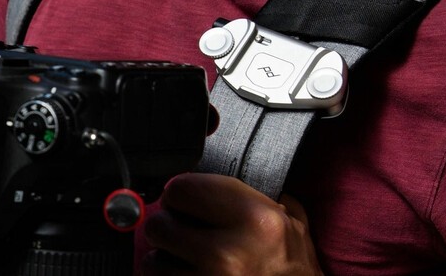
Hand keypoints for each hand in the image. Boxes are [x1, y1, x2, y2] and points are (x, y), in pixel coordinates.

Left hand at [141, 173, 322, 274]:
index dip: (181, 192)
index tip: (186, 199)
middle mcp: (227, 253)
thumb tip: (213, 179)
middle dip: (169, 225)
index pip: (182, 188)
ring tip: (187, 256)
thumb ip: (253, 195)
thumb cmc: (293, 270)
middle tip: (184, 228)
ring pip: (153, 259)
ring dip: (166, 256)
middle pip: (160, 223)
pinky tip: (188, 273)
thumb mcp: (290, 223)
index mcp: (253, 219)